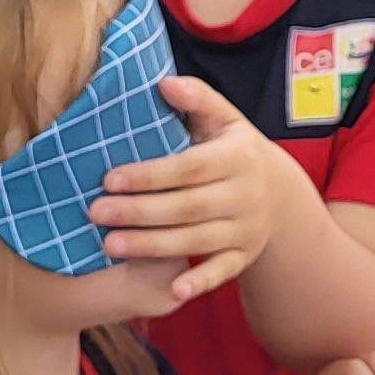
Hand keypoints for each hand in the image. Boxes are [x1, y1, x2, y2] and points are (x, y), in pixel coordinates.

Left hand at [89, 76, 291, 300]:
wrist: (279, 193)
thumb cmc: (234, 149)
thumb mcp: (224, 118)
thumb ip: (196, 98)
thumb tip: (163, 83)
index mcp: (237, 156)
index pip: (188, 168)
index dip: (148, 174)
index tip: (108, 178)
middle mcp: (245, 194)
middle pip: (186, 207)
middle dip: (139, 212)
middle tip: (95, 212)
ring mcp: (247, 229)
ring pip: (196, 240)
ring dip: (152, 246)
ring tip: (109, 244)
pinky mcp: (245, 257)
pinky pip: (223, 272)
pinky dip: (200, 282)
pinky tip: (174, 292)